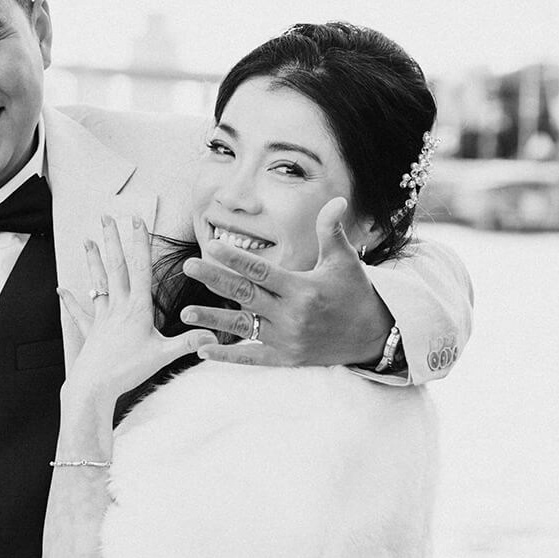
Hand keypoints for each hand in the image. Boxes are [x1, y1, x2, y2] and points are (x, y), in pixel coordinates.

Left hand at [58, 214, 213, 401]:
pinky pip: (80, 312)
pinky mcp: (90, 331)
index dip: (139, 242)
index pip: (140, 268)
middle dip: (112, 240)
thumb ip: (189, 343)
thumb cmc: (128, 370)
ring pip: (97, 282)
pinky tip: (61, 289)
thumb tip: (214, 336)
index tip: (136, 220)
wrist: (94, 387)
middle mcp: (118, 307)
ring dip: (92, 260)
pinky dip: (70, 300)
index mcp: (137, 308)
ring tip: (87, 240)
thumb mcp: (164, 356)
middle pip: (115, 267)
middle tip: (105, 217)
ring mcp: (102, 317)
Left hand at [180, 198, 392, 367]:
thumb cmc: (356, 294)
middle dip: (214, 279)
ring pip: (242, 326)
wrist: (374, 337)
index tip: (211, 246)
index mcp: (302, 289)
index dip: (235, 258)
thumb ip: (331, 231)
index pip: (261, 271)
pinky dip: (227, 355)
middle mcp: (290, 315)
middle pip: (244, 295)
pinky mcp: (285, 358)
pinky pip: (251, 357)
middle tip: (188, 265)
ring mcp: (286, 339)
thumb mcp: (345, 260)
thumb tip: (335, 199)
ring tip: (185, 313)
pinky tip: (203, 350)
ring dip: (212, 320)